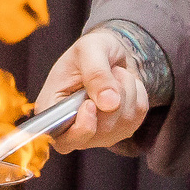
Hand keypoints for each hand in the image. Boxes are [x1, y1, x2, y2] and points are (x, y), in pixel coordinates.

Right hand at [41, 28, 150, 151]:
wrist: (111, 52)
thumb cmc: (92, 49)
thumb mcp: (90, 49)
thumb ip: (96, 73)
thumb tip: (110, 103)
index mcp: (52, 108)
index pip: (61, 139)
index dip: (80, 129)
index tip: (90, 105)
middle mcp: (71, 127)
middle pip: (95, 135)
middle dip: (110, 102)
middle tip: (111, 73)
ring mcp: (96, 133)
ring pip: (120, 126)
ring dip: (126, 93)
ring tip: (116, 75)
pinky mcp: (118, 131)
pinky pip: (135, 120)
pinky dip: (136, 97)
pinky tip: (124, 85)